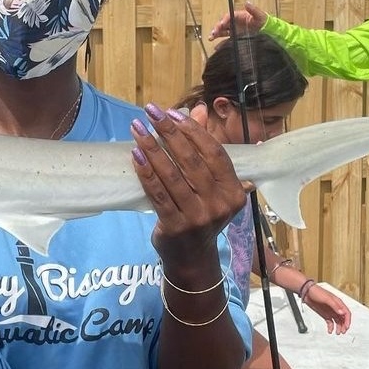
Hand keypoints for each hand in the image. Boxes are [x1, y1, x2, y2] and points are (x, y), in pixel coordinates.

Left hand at [131, 104, 246, 268]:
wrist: (191, 258)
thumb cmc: (201, 215)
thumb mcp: (210, 186)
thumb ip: (204, 150)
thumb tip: (199, 110)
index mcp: (233, 191)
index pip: (215, 153)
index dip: (193, 131)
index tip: (172, 113)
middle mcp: (219, 204)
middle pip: (192, 160)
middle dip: (169, 132)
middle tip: (151, 112)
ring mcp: (198, 217)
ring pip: (172, 175)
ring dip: (152, 148)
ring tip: (137, 129)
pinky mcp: (176, 226)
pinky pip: (158, 194)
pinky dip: (146, 173)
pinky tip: (135, 156)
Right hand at [208, 1, 267, 39]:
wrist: (269, 33)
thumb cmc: (265, 23)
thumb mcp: (260, 16)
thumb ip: (253, 10)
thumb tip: (247, 2)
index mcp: (239, 16)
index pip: (228, 16)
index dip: (224, 20)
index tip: (221, 24)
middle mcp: (235, 23)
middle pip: (223, 24)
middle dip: (217, 28)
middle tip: (213, 34)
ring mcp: (234, 31)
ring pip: (222, 32)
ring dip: (216, 34)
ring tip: (211, 38)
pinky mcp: (235, 38)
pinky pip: (226, 40)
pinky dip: (221, 43)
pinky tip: (216, 47)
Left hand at [303, 284, 351, 334]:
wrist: (306, 292)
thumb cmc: (317, 292)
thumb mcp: (327, 298)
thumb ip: (335, 306)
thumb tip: (341, 312)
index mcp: (338, 303)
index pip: (346, 313)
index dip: (347, 320)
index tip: (346, 327)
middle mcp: (335, 307)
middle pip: (343, 318)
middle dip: (344, 325)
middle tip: (342, 331)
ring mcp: (330, 311)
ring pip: (337, 321)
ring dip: (338, 327)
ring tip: (337, 332)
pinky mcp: (325, 314)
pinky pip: (330, 321)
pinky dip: (331, 326)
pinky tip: (330, 330)